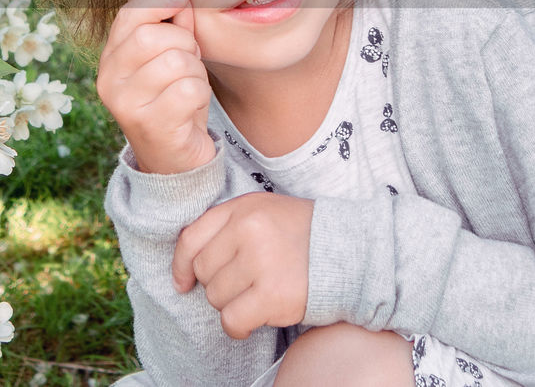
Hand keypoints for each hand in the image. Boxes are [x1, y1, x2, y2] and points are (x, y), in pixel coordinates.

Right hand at [96, 0, 214, 174]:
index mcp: (110, 61)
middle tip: (190, 61)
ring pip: (176, 62)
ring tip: (190, 86)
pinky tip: (192, 107)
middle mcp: (109, 82)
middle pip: (153, 37)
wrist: (175, 162)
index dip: (158, 0)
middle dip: (185, 42)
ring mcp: (127, 106)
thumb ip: (175, 27)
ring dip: (196, 71)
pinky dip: (201, 94)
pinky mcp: (151, 126)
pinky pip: (189, 89)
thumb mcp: (170, 61)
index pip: (128, 16)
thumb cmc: (173, 103)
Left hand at [172, 192, 313, 338]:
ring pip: (216, 298)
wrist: (353, 253)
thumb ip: (226, 226)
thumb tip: (186, 266)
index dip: (181, 265)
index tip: (183, 282)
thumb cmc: (303, 235)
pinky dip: (238, 326)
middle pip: (204, 272)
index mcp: (243, 208)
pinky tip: (254, 319)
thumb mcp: (263, 211)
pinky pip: (232, 320)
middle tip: (247, 283)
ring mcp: (260, 262)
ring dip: (233, 304)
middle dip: (219, 284)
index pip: (190, 239)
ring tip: (259, 293)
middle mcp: (248, 230)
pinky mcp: (273, 295)